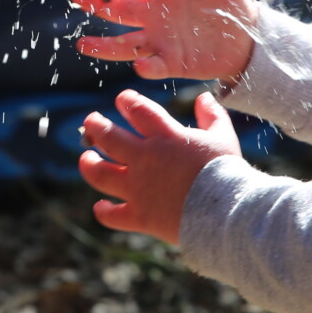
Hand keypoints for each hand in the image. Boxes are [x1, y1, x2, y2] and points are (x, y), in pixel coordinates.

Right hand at [72, 0, 257, 82]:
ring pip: (127, 42)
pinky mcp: (173, 62)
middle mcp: (157, 14)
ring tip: (82, 44)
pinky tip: (139, 65)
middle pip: (122, 8)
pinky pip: (156, 65)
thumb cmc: (230, 5)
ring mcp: (162, 39)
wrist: (244, 40)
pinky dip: (148, 66)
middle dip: (99, 3)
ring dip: (105, 44)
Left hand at [79, 88, 240, 244]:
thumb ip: (212, 115)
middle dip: (96, 126)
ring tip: (85, 158)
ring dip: (89, 164)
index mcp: (165, 136)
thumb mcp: (223, 136)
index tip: (122, 100)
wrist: (225, 210)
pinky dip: (104, 211)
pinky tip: (100, 207)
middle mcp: (145, 158)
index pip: (137, 109)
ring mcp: (138, 188)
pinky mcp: (139, 215)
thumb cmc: (226, 171)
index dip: (127, 101)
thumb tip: (204, 97)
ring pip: (100, 173)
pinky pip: (112, 215)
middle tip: (90, 122)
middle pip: (109, 137)